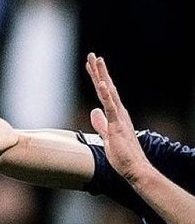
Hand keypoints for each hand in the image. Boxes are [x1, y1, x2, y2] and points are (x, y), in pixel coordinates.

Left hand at [86, 53, 146, 185]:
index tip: (90, 66)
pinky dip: (106, 95)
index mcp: (115, 114)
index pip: (103, 93)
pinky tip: (101, 83)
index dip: (96, 79)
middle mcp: (118, 112)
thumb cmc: (122, 155)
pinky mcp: (117, 125)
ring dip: (102, 76)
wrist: (133, 168)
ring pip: (109, 92)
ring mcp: (119, 117)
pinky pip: (111, 107)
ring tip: (97, 61)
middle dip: (99, 71)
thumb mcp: (106, 136)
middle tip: (92, 55)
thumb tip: (93, 111)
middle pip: (106, 87)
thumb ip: (100, 123)